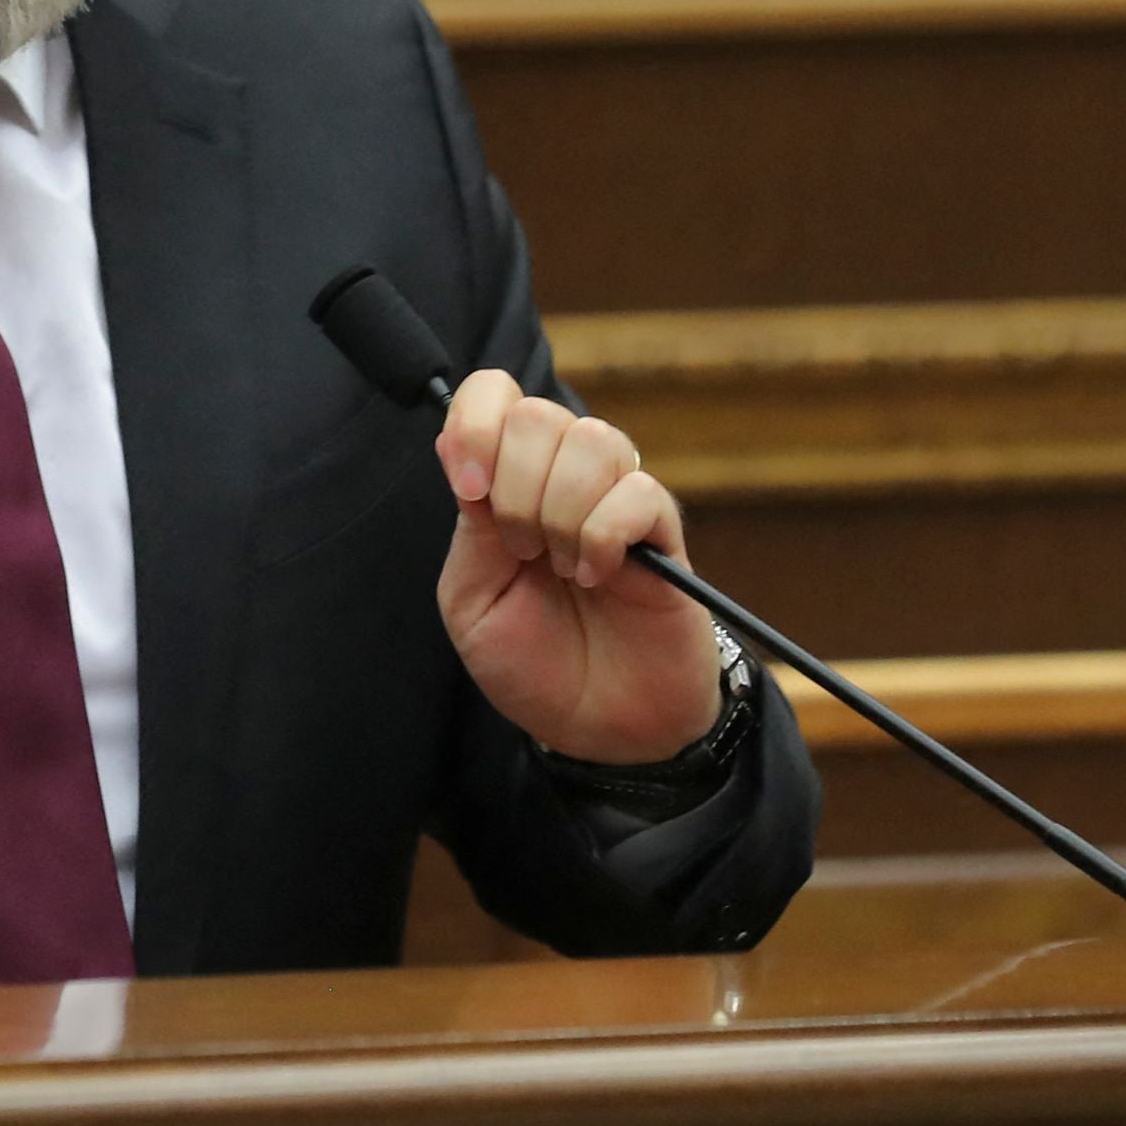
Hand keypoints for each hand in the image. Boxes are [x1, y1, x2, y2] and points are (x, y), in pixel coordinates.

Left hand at [433, 371, 719, 765]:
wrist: (600, 731)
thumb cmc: (533, 665)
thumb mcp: (472, 603)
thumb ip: (470, 530)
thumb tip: (462, 451)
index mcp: (508, 483)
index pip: (494, 395)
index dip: (473, 422)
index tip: (469, 487)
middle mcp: (563, 478)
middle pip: (539, 414)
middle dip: (514, 486)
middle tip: (522, 551)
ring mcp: (617, 500)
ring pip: (593, 440)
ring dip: (560, 511)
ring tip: (562, 569)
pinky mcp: (664, 533)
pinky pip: (638, 494)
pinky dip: (603, 536)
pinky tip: (599, 578)